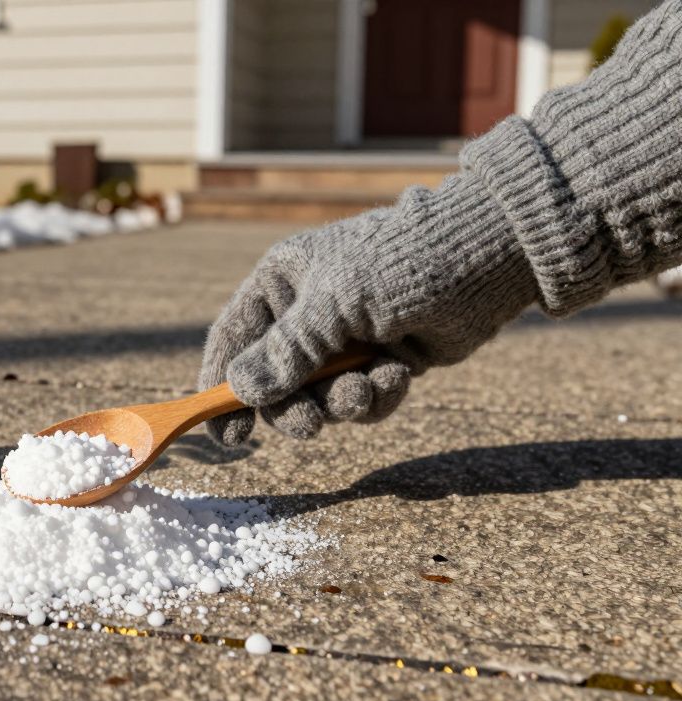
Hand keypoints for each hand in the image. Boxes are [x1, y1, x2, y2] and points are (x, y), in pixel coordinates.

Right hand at [199, 174, 538, 443]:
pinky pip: (361, 400)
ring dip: (342, 403)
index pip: (233, 340)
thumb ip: (287, 351)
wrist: (484, 261)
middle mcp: (307, 314)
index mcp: (282, 284)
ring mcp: (346, 341)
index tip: (224, 434)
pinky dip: (377, 398)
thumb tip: (239, 391)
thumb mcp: (333, 306)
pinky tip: (399, 377)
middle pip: (274, 381)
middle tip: (312, 426)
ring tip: (369, 390)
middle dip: (294, 407)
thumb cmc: (399, 265)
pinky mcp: (382, 362)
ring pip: (319, 397)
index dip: (220, 386)